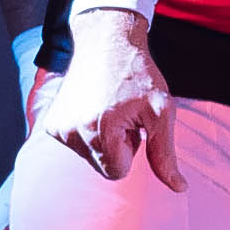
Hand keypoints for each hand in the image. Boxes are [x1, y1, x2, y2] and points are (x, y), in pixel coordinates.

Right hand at [44, 6, 181, 190]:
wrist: (106, 41)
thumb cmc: (138, 75)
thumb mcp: (161, 111)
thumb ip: (165, 154)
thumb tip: (179, 188)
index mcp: (100, 130)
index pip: (117, 171)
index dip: (132, 149)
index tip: (133, 123)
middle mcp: (72, 131)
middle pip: (103, 166)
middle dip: (117, 147)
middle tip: (122, 114)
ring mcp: (57, 127)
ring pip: (90, 156)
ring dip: (103, 139)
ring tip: (108, 107)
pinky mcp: (51, 123)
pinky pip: (76, 145)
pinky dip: (87, 132)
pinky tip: (92, 106)